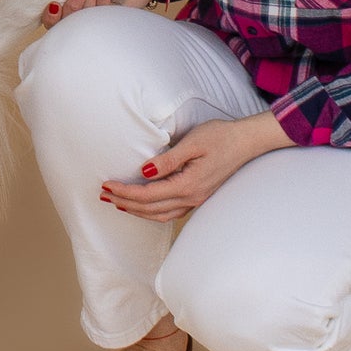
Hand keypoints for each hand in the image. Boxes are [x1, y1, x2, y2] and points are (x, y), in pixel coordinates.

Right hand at [39, 0, 153, 28]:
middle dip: (72, 4)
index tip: (54, 4)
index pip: (54, 21)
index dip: (50, 17)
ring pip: (87, 18)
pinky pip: (105, 14)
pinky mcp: (116, 19)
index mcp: (72, 5)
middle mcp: (83, 16)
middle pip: (68, 23)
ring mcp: (100, 20)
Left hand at [100, 112, 290, 220]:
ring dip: (136, 210)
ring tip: (117, 203)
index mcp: (188, 185)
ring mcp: (196, 200)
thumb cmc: (220, 136)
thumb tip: (144, 172)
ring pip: (160, 214)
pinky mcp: (199, 196)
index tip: (106, 185)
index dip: (124, 192)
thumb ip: (168, 160)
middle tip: (104, 195)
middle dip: (125, 203)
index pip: (147, 195)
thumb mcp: (192, 142)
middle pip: (150, 208)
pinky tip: (143, 204)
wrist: (247, 142)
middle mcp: (191, 198)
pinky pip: (170, 211)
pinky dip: (152, 211)